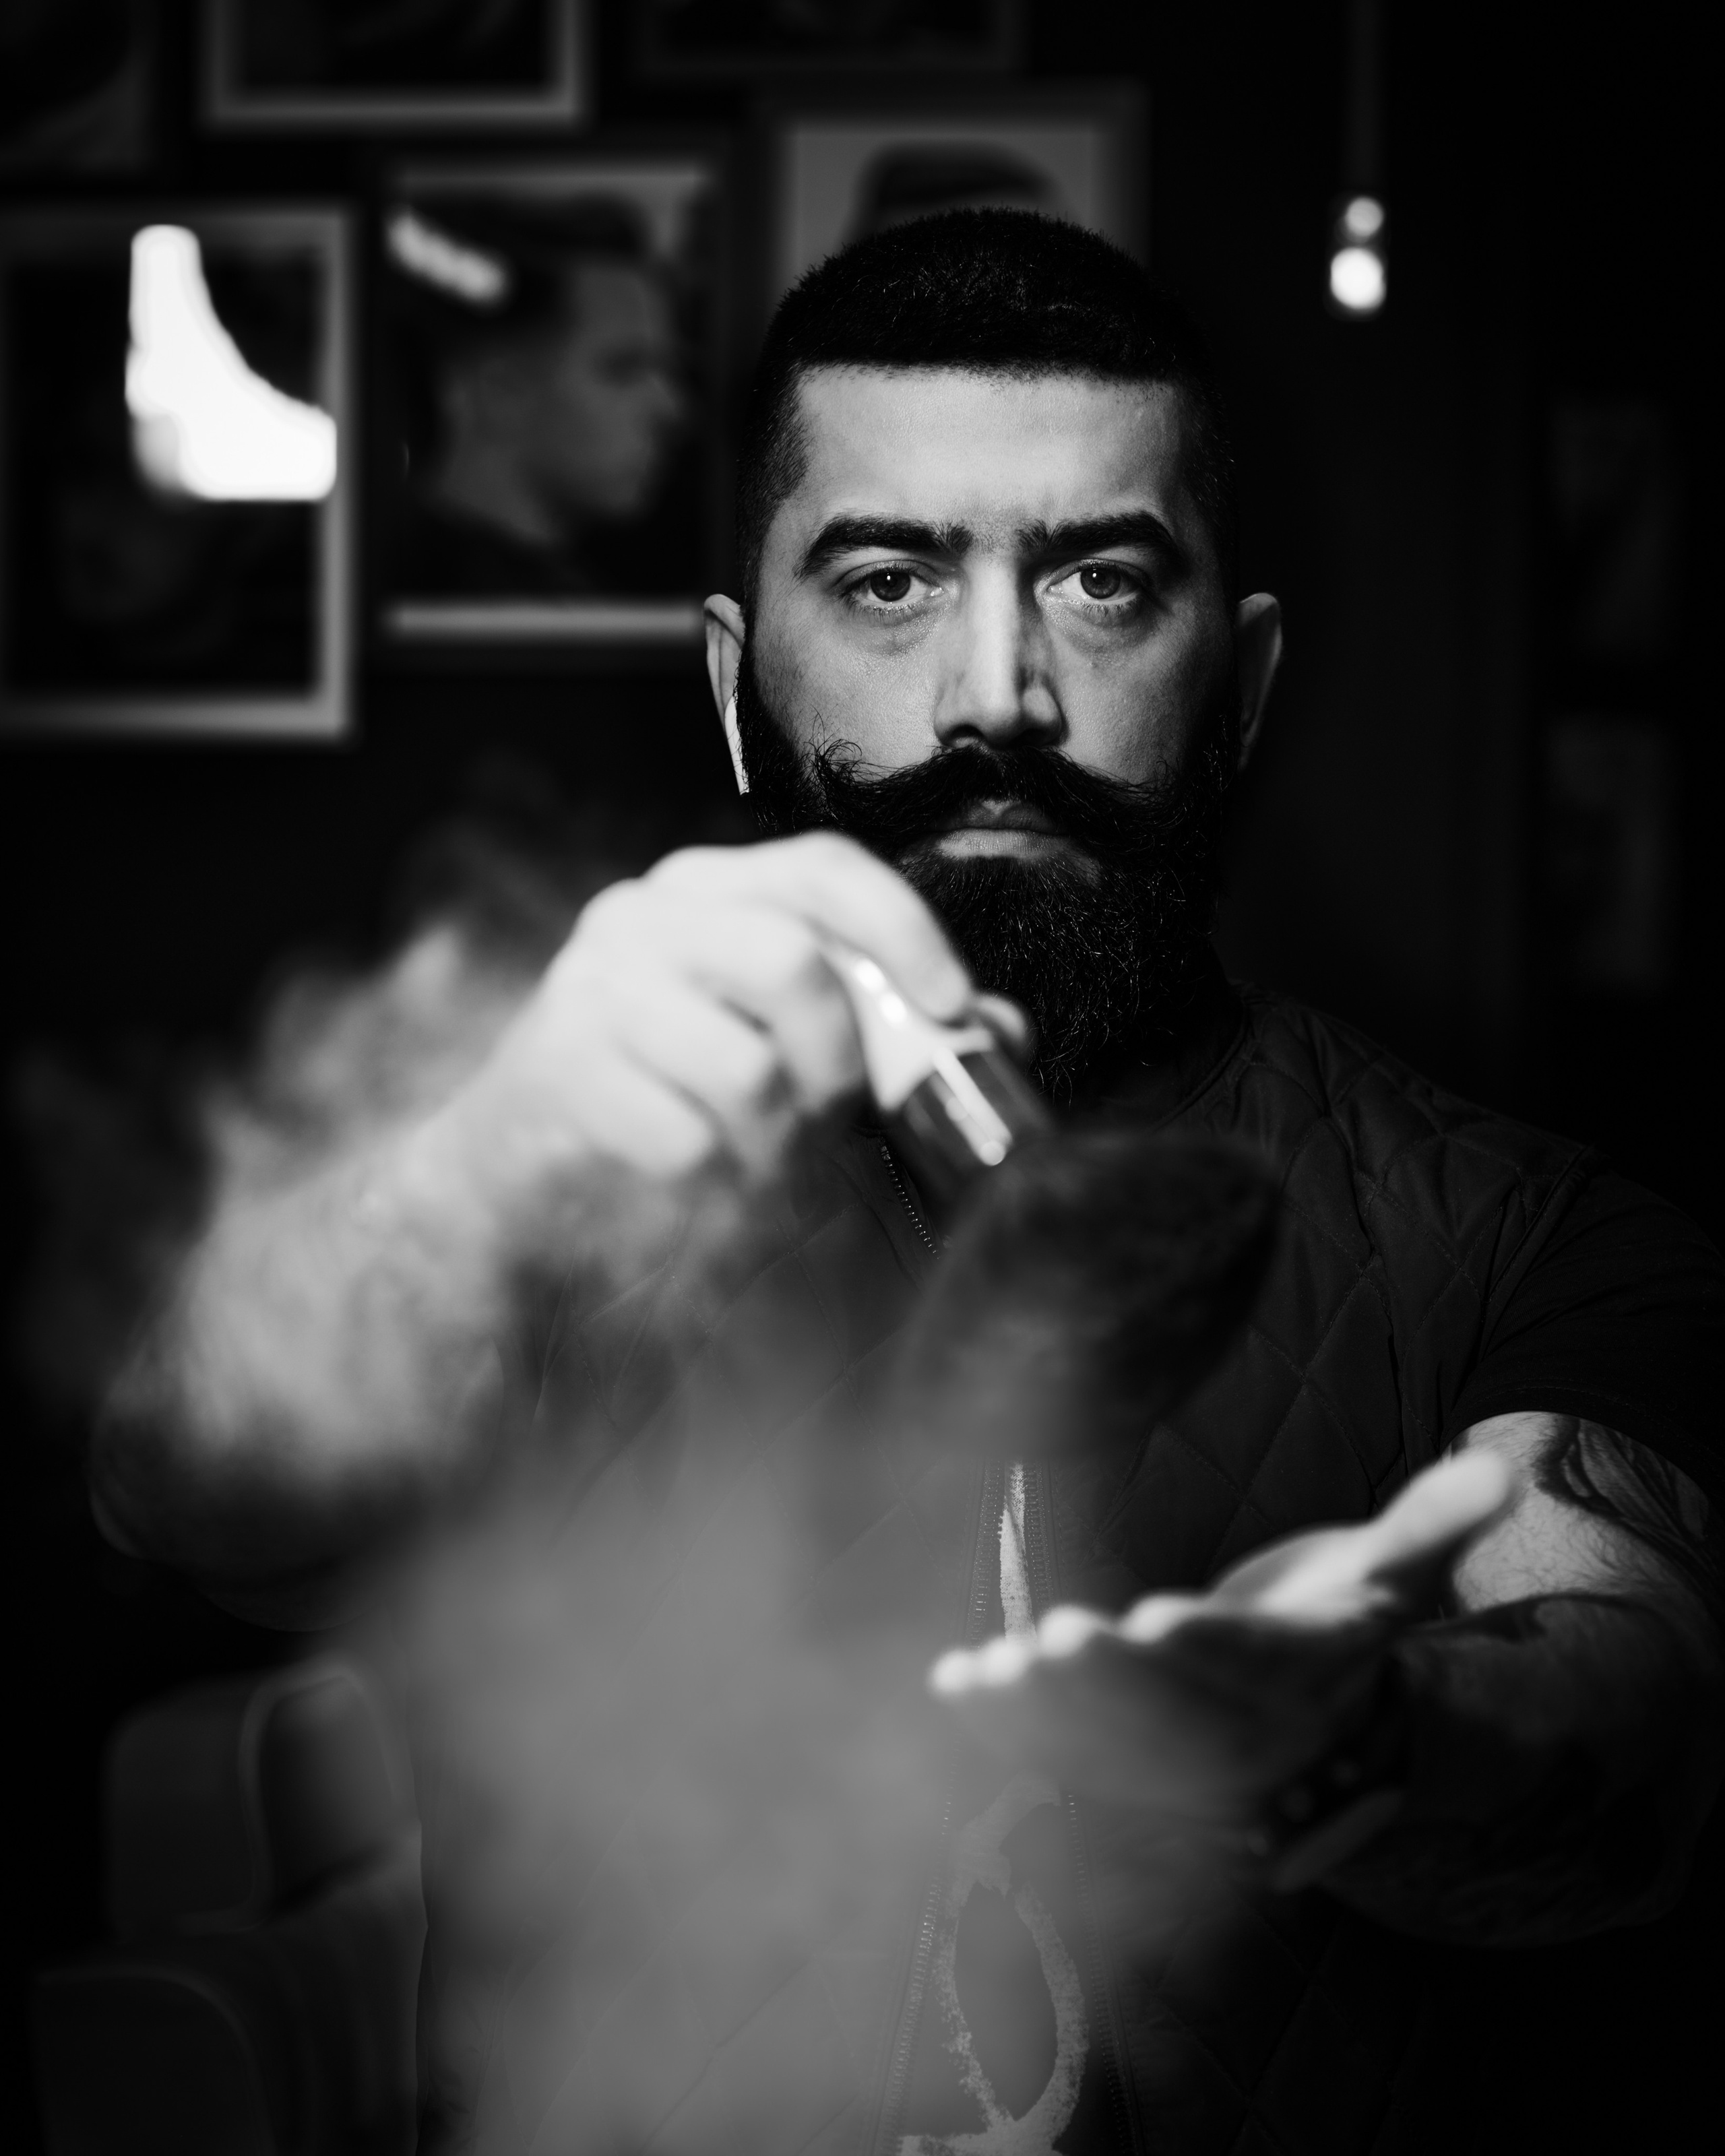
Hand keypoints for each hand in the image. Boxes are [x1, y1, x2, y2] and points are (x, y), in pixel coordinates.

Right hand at [425, 832, 1024, 1235]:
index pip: (822, 868)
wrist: (509, 1163)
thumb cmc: (668, 1091)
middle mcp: (645, 913)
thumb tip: (1002, 1029)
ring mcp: (592, 986)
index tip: (953, 1006)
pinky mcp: (556, 1067)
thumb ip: (887, 1031)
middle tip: (836, 1118)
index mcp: (710, 888)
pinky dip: (716, 1186)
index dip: (903, 928)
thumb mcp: (776, 1044)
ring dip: (780, 1145)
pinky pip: (685, 1140)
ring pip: (745, 1067)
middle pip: (791, 962)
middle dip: (840, 1063)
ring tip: (765, 1166)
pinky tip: (703, 1187)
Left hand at [930, 1450, 1515, 1834]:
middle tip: (1050, 1641)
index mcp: (1300, 1677)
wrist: (1323, 1731)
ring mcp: (1173, 1764)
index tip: (1156, 1619)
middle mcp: (1237, 1733)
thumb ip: (1435, 1521)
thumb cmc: (1345, 1624)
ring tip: (984, 1672)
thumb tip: (1505, 1468)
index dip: (1205, 1648)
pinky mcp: (1120, 1769)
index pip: (1254, 1665)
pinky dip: (1003, 1726)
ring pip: (1104, 1745)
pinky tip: (951, 1684)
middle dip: (1105, 1683)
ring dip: (1041, 1713)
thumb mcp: (1394, 1572)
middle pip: (1167, 1714)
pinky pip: (1058, 1755)